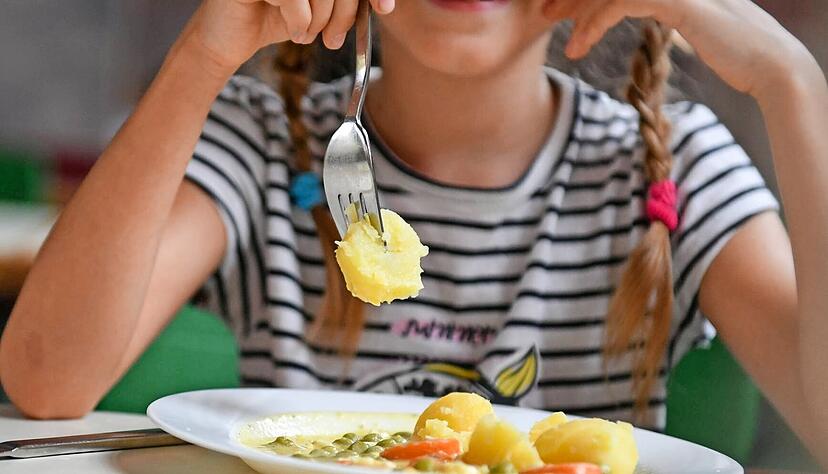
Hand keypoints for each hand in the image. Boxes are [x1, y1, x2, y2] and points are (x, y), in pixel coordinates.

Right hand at [184, 0, 394, 72]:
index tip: (384, 9)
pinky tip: (291, 30)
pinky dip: (299, 21)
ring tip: (306, 34)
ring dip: (320, 20)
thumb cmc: (278, 20)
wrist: (231, 40)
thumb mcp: (319, 9)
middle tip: (333, 39)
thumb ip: (345, 0)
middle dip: (343, 13)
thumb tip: (381, 3)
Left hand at [543, 0, 820, 99]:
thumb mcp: (689, 22)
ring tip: (558, 37)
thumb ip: (661, 6)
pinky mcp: (677, 0)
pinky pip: (621, 4)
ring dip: (577, 11)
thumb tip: (632, 6)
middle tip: (544, 14)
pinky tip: (579, 46)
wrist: (768, 65)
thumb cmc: (731, 49)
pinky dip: (594, 23)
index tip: (557, 8)